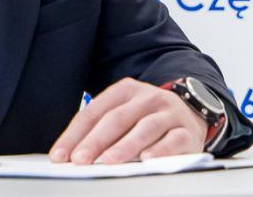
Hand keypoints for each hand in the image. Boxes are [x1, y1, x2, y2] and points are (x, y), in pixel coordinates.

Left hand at [48, 77, 206, 164]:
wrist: (192, 111)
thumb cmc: (148, 117)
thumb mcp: (125, 113)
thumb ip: (102, 128)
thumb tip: (73, 153)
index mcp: (125, 90)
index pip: (94, 112)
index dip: (75, 134)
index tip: (60, 155)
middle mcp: (147, 98)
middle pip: (117, 119)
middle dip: (95, 141)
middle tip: (80, 160)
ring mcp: (168, 113)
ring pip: (144, 128)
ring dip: (125, 146)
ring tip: (109, 161)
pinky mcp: (186, 131)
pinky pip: (173, 140)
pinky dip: (160, 150)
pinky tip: (147, 160)